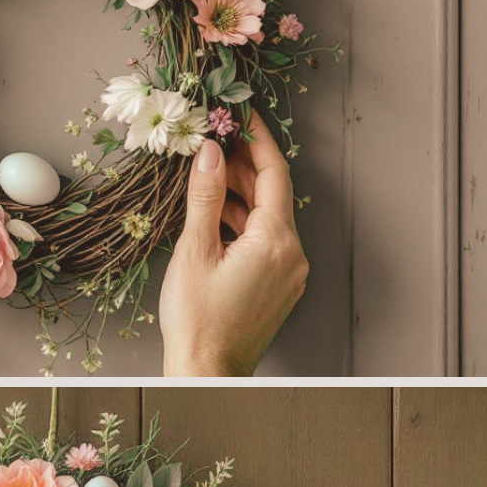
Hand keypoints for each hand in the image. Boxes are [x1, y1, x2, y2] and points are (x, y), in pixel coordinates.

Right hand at [159, 111, 308, 375]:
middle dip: (243, 166)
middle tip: (212, 143)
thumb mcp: (194, 251)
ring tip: (205, 179)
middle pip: (272, 194)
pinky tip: (215, 218)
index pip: (275, 173)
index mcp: (275, 242)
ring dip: (240, 196)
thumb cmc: (197, 322)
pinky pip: (266, 242)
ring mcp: (289, 273)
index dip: (258, 139)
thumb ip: (204, 196)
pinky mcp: (279, 287)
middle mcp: (292, 255)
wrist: (207, 372)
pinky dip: (244, 224)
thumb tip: (209, 152)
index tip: (242, 114)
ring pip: (268, 218)